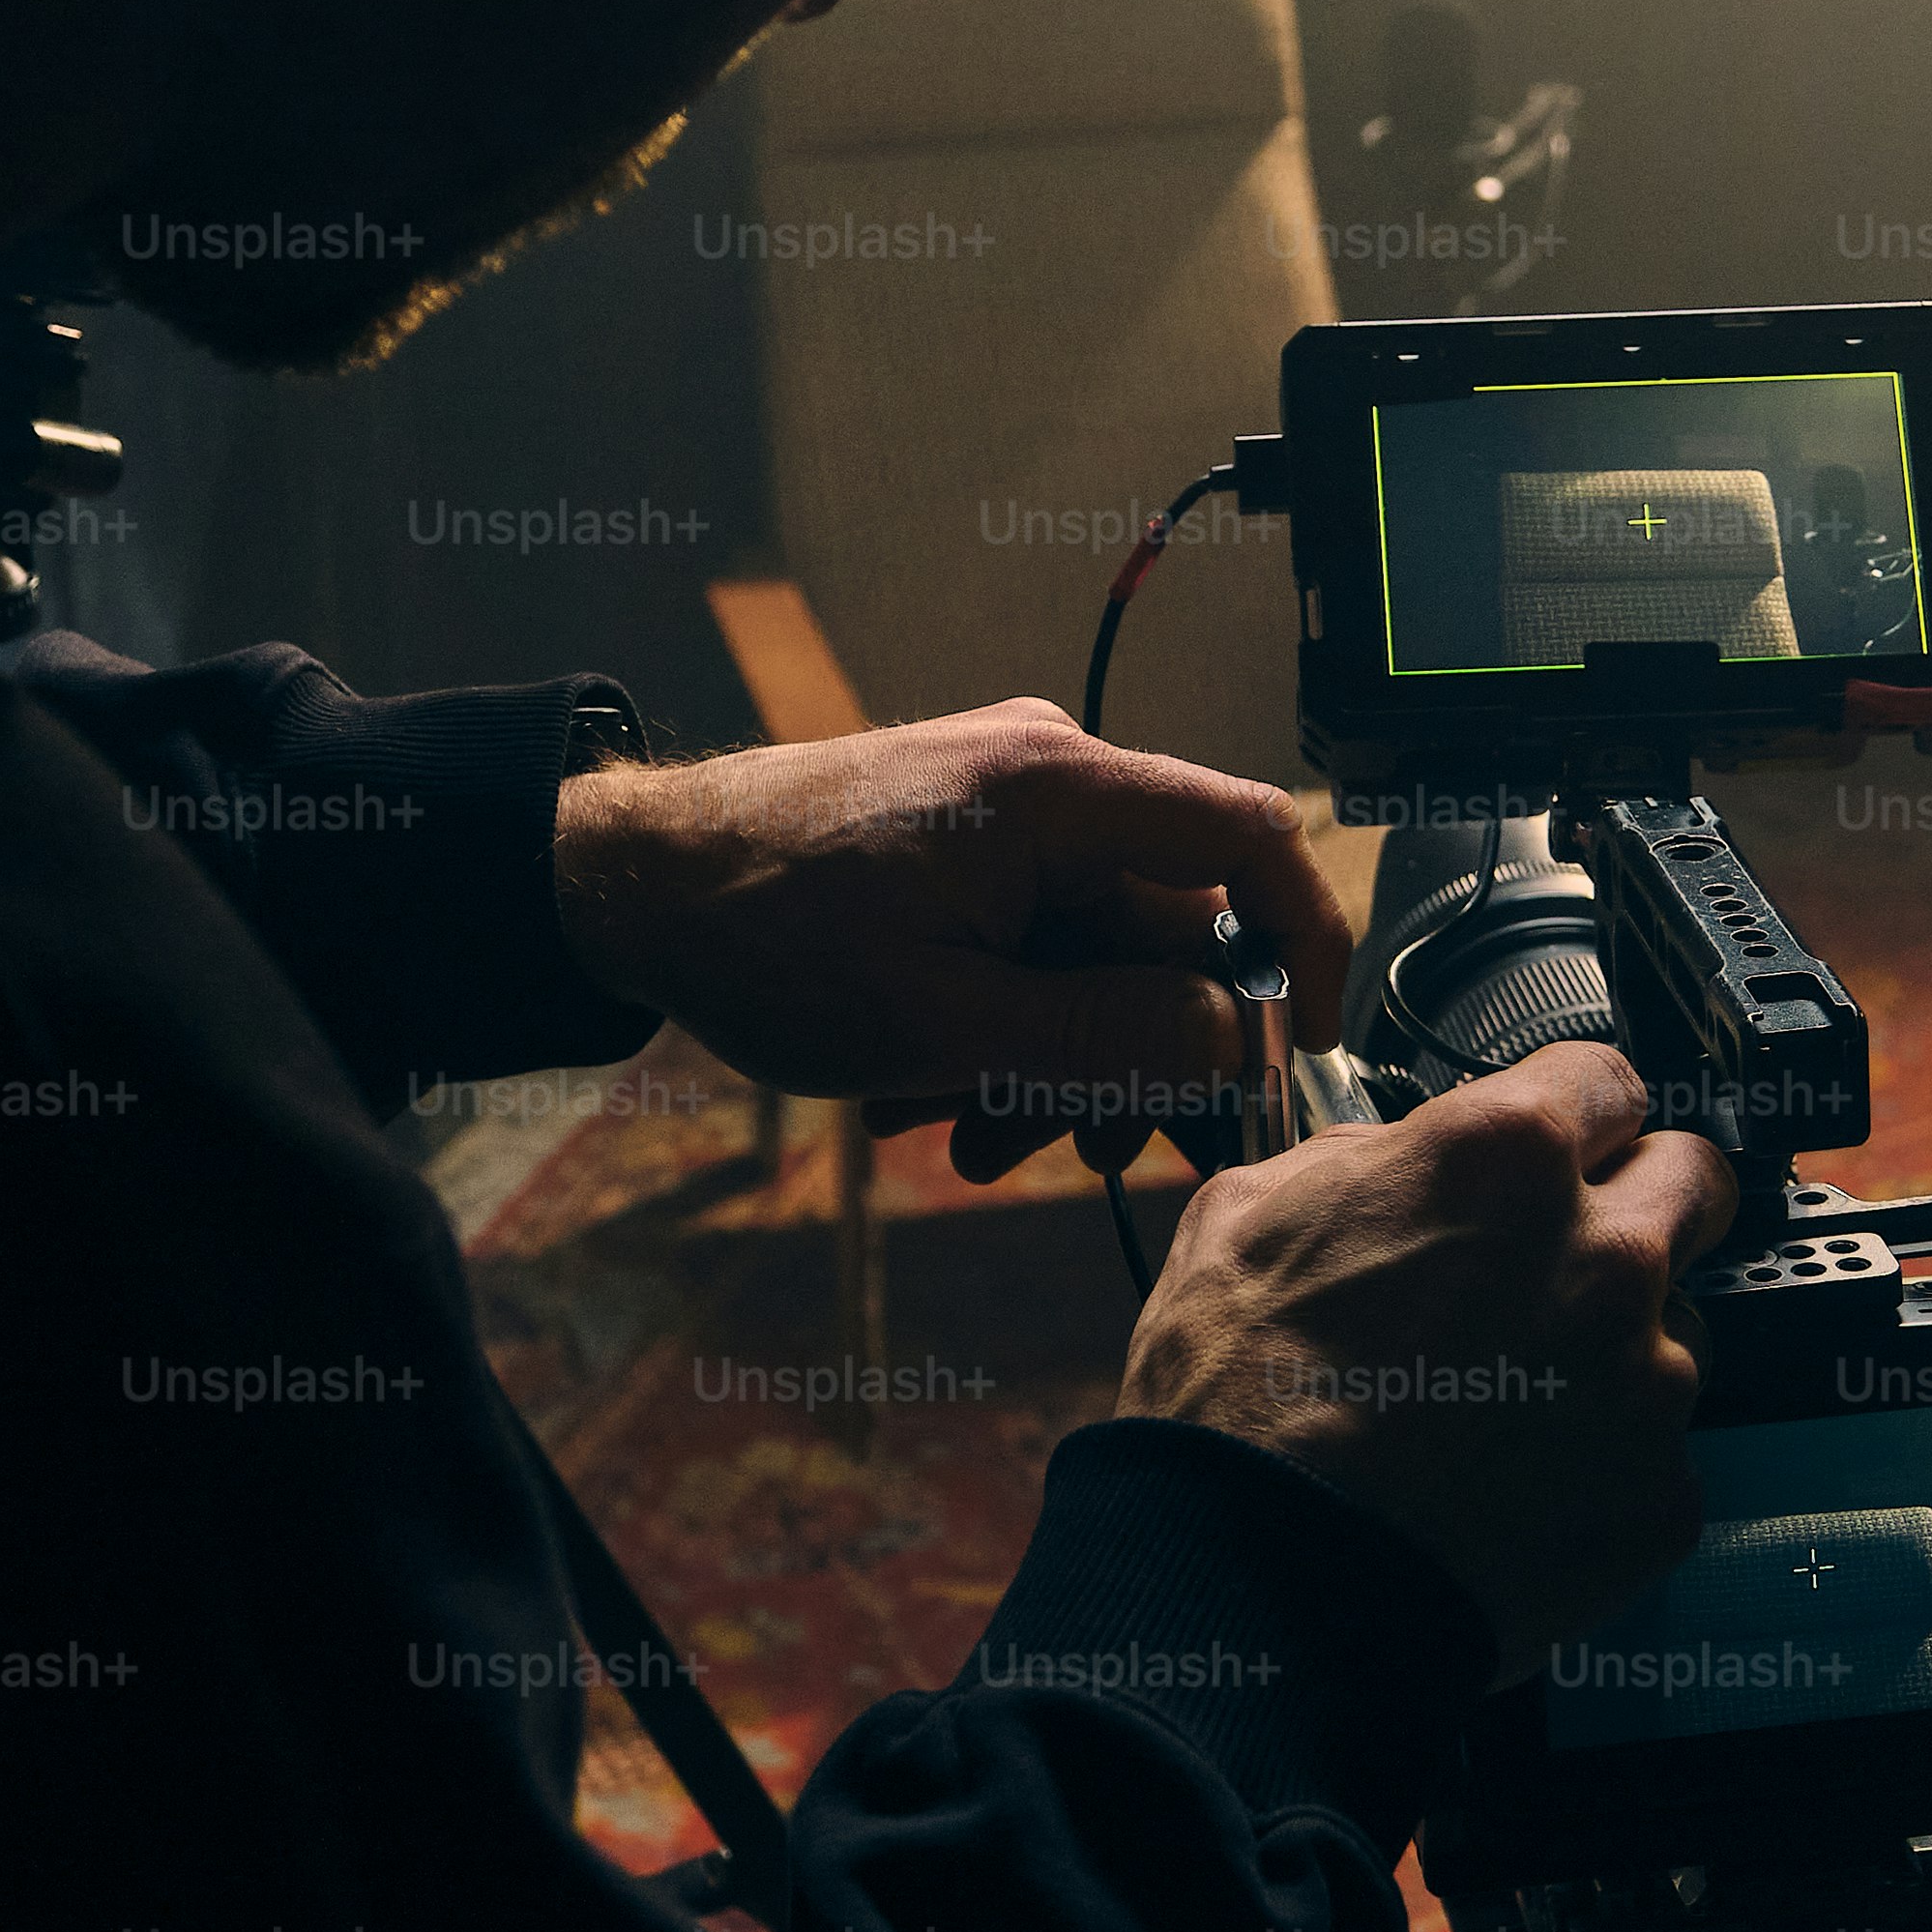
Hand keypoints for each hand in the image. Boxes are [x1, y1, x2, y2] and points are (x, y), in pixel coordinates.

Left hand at [549, 702, 1351, 1174]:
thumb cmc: (759, 937)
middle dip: (1132, 1055)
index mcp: (1059, 791)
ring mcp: (1009, 808)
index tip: (1298, 1047)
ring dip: (1057, 1060)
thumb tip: (1234, 1037)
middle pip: (1170, 927)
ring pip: (1099, 954)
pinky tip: (937, 1099)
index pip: (1251, 839)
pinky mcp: (970, 843)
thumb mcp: (942, 1024)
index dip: (1303, 944)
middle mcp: (1051, 777)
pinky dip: (1008, 1026)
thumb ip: (1104, 1034)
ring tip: (972, 1142)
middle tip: (1083, 1153)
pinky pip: (1037, 944)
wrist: (627, 884)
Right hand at [1118, 1044, 1731, 1665]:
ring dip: (1618, 1347)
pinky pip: (1656, 1454)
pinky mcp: (1661, 1495)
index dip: (1571, 1116)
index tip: (1558, 1149)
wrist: (1246, 1583)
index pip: (1608, 1079)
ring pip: (1680, 1329)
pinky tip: (1517, 1487)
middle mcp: (1603, 1255)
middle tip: (1563, 1261)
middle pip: (1692, 1182)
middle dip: (1641, 1205)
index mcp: (1508, 1157)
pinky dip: (1603, 1465)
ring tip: (1511, 1404)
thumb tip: (1406, 1155)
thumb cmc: (1234, 1405)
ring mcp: (1647, 1382)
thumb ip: (1366, 1155)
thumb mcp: (1252, 1210)